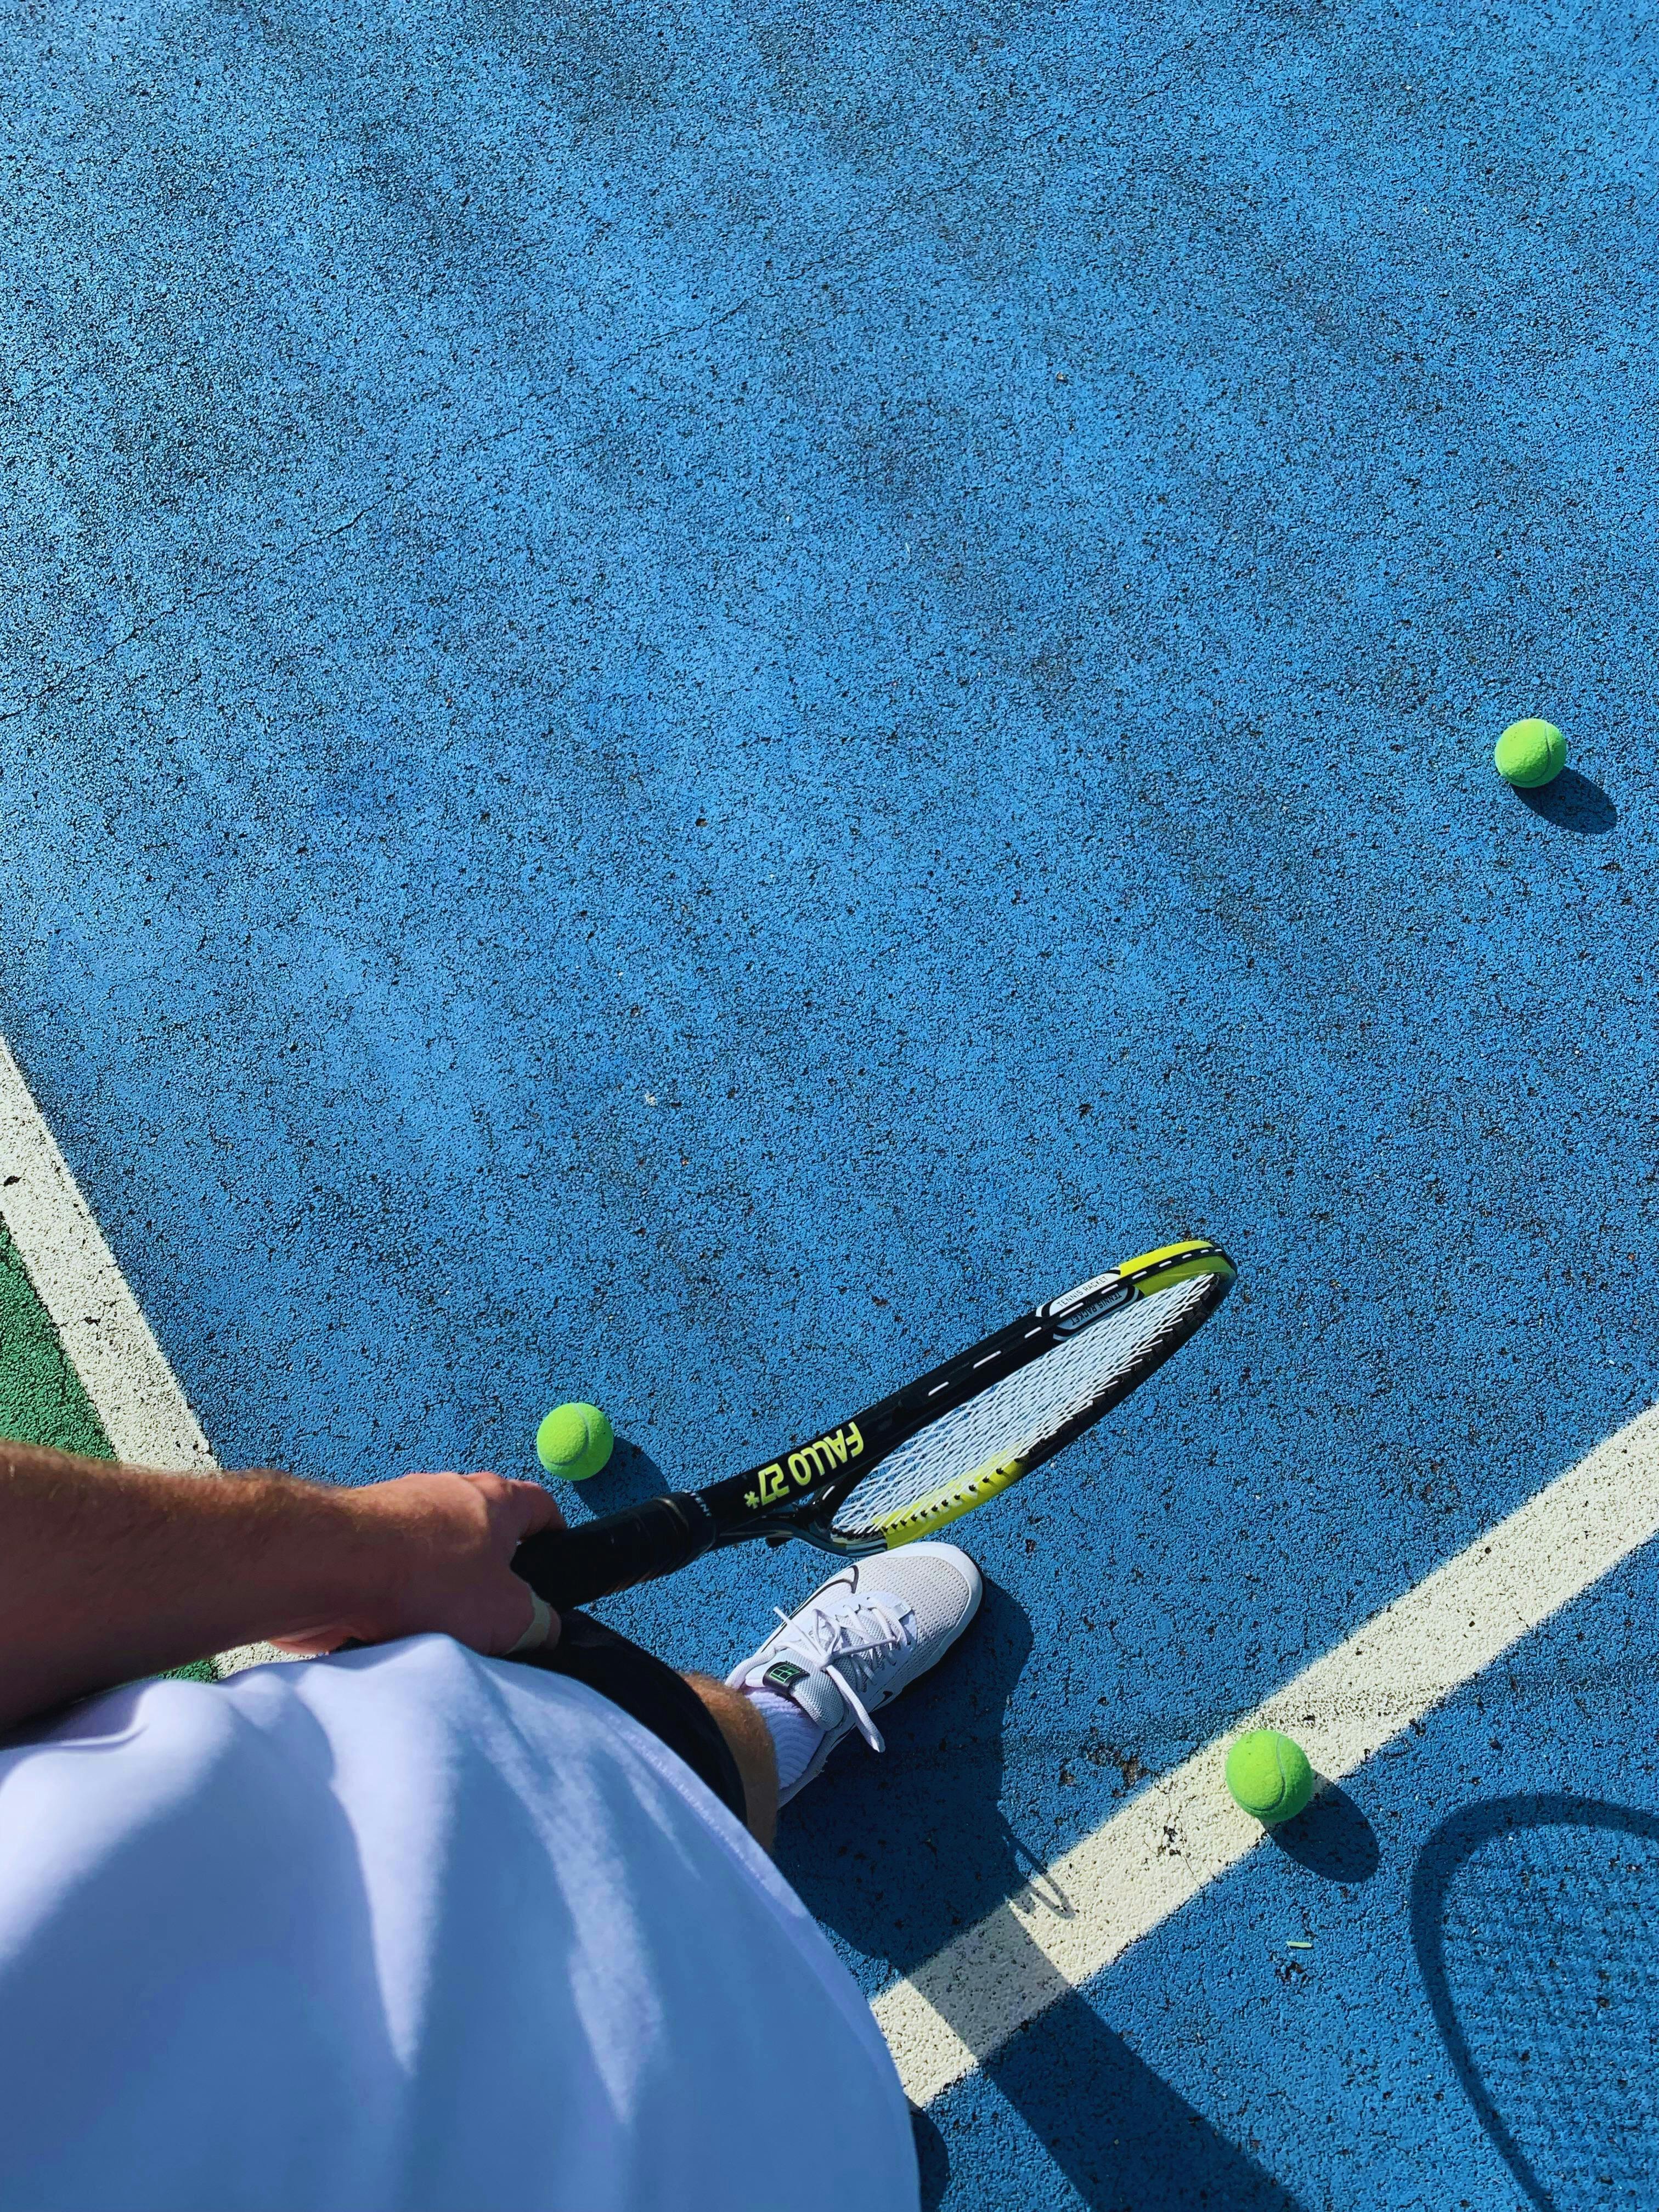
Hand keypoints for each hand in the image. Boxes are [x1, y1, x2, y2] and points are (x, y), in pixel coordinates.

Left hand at [270, 1471, 565, 1658]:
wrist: (327, 1565)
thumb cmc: (423, 1578)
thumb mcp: (509, 1617)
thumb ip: (538, 1622)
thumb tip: (542, 1627)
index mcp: (495, 1498)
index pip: (540, 1506)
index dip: (554, 1537)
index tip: (555, 1563)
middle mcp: (448, 1492)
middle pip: (483, 1534)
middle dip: (487, 1578)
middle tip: (489, 1620)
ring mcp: (399, 1509)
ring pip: (433, 1556)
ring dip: (436, 1593)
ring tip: (432, 1632)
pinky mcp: (358, 1537)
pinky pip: (390, 1572)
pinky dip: (394, 1601)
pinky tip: (389, 1630)